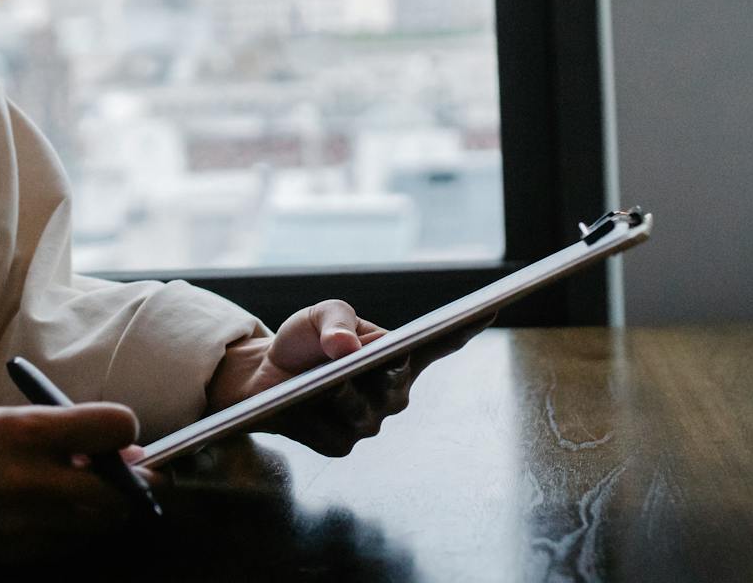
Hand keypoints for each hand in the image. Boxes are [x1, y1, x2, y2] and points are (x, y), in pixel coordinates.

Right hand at [0, 404, 153, 561]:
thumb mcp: (3, 416)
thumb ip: (62, 429)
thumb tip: (122, 446)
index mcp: (25, 432)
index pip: (115, 427)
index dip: (125, 427)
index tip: (118, 432)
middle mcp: (30, 482)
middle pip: (121, 493)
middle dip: (131, 481)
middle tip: (125, 469)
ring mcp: (25, 526)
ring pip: (101, 523)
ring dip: (104, 505)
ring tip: (79, 486)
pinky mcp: (19, 555)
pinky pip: (70, 543)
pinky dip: (73, 526)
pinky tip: (49, 508)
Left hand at [204, 299, 491, 456]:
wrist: (263, 376)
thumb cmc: (303, 342)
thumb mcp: (318, 317)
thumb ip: (334, 323)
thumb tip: (348, 345)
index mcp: (396, 354)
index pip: (439, 342)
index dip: (466, 328)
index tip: (489, 307)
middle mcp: (392, 391)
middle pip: (396, 382)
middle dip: (375, 371)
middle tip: (350, 357)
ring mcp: (369, 421)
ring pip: (363, 412)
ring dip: (339, 396)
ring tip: (318, 385)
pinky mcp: (339, 444)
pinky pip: (333, 434)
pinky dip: (313, 420)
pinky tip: (297, 407)